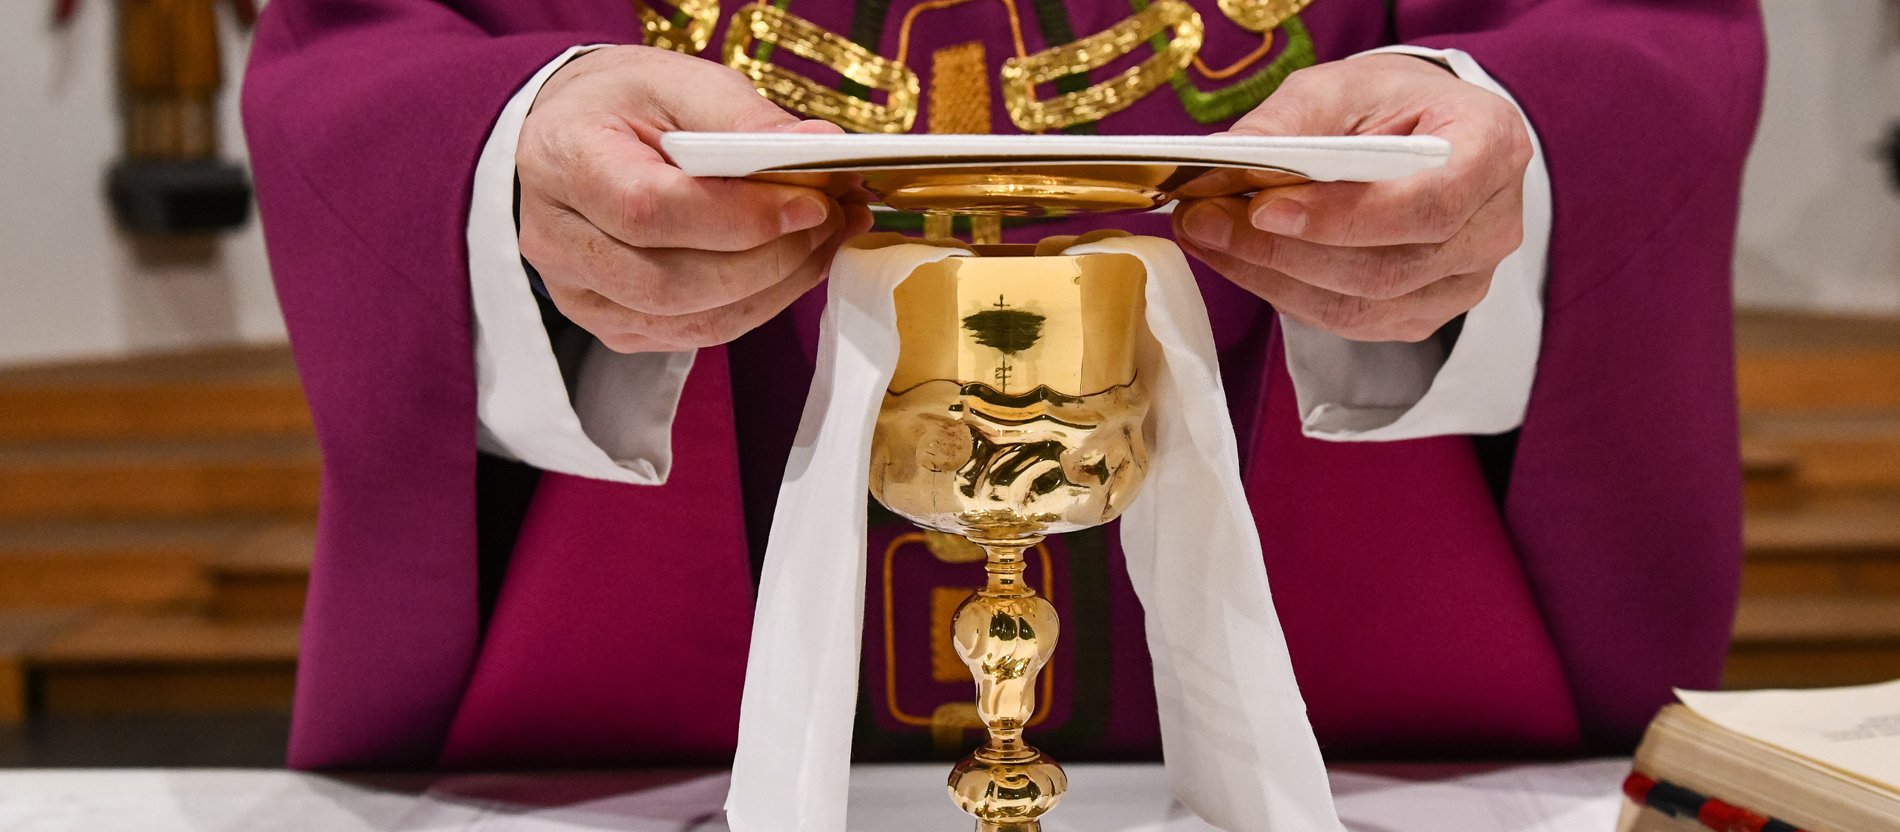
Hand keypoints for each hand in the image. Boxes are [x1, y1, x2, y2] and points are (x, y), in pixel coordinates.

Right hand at [518, 46, 872, 352]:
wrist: (575, 137)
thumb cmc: (625, 105)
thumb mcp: (679, 81)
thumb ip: (744, 118)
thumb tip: (819, 149)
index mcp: (563, 160)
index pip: (649, 209)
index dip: (740, 217)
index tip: (812, 202)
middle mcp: (556, 239)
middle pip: (671, 282)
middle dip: (772, 259)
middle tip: (834, 219)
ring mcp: (579, 294)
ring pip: (690, 320)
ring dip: (776, 287)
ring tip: (826, 239)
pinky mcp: (611, 326)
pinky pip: (694, 335)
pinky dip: (756, 305)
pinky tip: (792, 266)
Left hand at [1173, 54, 1530, 342]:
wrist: (1420, 134)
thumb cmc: (1391, 105)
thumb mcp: (1341, 87)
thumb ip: (1288, 123)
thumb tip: (1223, 161)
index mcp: (1493, 150)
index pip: (1429, 204)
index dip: (1346, 217)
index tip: (1265, 208)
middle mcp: (1492, 227)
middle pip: (1386, 268)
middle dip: (1281, 252)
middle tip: (1204, 220)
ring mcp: (1463, 281)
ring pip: (1360, 306)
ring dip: (1270, 278)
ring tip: (1207, 237)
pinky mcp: (1423, 313)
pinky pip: (1349, 321)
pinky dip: (1285, 294)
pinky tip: (1242, 262)